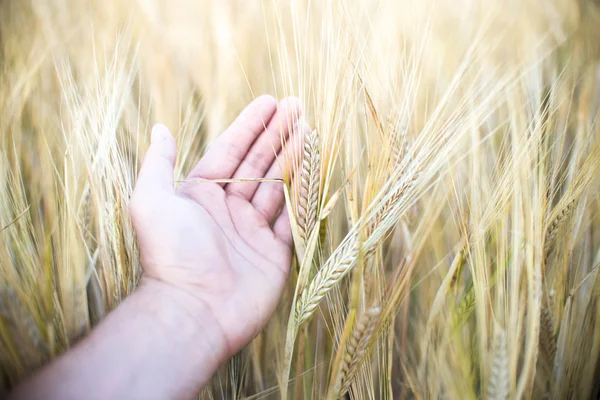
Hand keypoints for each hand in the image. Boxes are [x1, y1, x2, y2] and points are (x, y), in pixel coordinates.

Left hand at [129, 95, 302, 358]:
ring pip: (277, 186)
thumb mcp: (151, 200)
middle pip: (257, 163)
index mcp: (200, 195)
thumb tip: (161, 128)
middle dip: (277, 134)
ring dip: (293, 157)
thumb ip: (158, 163)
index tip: (269, 101)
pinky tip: (313, 170)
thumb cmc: (170, 255)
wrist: (194, 311)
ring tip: (309, 128)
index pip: (230, 150)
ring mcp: (252, 232)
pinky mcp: (274, 254)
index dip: (250, 125)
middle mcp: (228, 210)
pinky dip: (303, 194)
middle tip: (296, 106)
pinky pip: (292, 218)